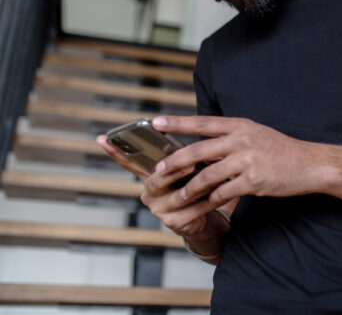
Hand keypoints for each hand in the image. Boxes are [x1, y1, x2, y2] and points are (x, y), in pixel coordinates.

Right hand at [96, 134, 215, 236]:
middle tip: (190, 165)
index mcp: (150, 176)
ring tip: (215, 178)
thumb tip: (192, 136)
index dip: (115, 151)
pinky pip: (193, 210)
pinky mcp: (173, 223)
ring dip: (199, 186)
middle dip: (175, 171)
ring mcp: (159, 209)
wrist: (209, 218)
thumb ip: (184, 157)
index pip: (130, 162)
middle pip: (158, 179)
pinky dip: (209, 202)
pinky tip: (222, 195)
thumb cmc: (197, 188)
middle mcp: (150, 193)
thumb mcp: (189, 169)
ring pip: (179, 195)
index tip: (102, 138)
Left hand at [150, 115, 331, 205]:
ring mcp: (247, 161)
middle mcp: (241, 140)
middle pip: (198, 150)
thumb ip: (231, 137)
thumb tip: (203, 143)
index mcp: (240, 126)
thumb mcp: (256, 134)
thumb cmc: (281, 150)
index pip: (202, 122)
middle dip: (175, 162)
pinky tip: (209, 202)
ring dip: (191, 189)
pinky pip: (223, 192)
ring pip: (207, 176)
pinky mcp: (253, 181)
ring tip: (181, 196)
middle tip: (160, 171)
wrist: (309, 164)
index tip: (155, 122)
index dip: (177, 122)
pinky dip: (213, 199)